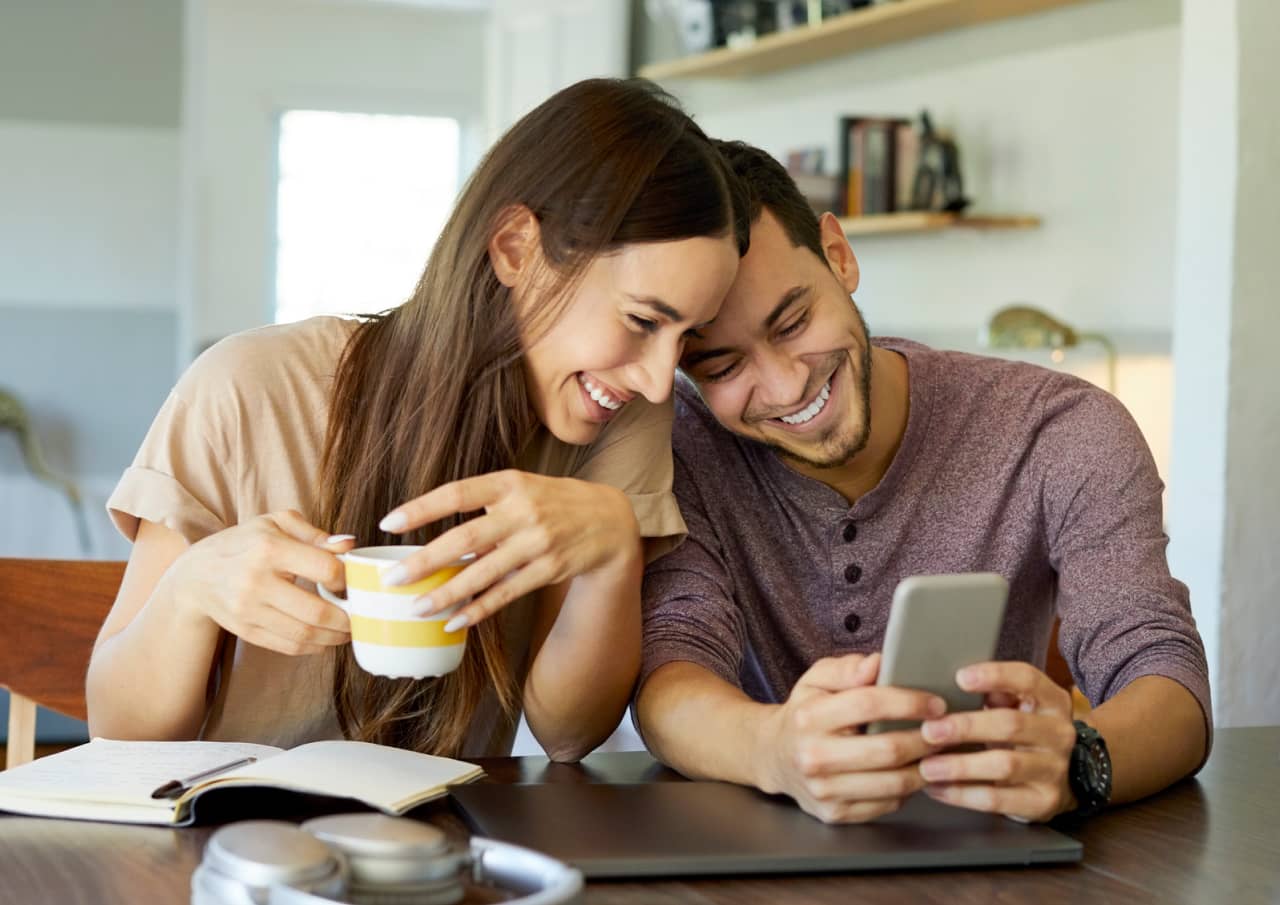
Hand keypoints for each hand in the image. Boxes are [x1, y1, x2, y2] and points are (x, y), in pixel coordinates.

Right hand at [164, 510, 353, 655]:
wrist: (196, 574)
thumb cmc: (245, 543)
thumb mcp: (275, 523)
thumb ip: (314, 534)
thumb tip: (349, 545)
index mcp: (269, 548)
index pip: (324, 568)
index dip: (346, 578)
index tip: (352, 581)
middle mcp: (256, 581)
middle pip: (317, 611)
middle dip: (348, 618)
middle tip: (361, 615)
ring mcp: (249, 610)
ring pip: (305, 634)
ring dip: (335, 637)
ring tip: (348, 630)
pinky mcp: (246, 630)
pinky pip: (289, 646)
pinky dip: (314, 647)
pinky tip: (325, 638)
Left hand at [377, 470, 639, 628]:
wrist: (609, 520)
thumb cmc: (552, 501)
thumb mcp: (520, 487)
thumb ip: (483, 504)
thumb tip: (435, 535)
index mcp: (509, 482)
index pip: (457, 493)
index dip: (421, 509)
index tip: (388, 523)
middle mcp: (523, 511)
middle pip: (465, 539)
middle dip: (425, 561)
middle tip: (392, 579)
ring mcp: (538, 542)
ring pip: (483, 573)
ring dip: (447, 594)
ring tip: (417, 608)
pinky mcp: (549, 569)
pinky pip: (506, 593)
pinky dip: (478, 609)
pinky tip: (454, 620)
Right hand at [757, 653, 946, 823]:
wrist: (773, 756)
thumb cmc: (804, 713)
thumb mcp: (816, 679)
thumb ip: (847, 669)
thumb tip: (878, 664)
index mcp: (810, 717)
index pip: (869, 704)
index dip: (909, 702)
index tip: (936, 703)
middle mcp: (814, 756)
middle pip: (888, 750)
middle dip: (926, 739)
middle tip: (946, 729)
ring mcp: (824, 791)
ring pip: (893, 783)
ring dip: (925, 767)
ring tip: (936, 751)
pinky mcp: (835, 814)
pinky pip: (887, 805)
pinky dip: (908, 789)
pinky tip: (914, 772)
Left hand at [917, 661, 1076, 821]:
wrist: (1061, 780)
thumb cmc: (1024, 733)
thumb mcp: (1017, 707)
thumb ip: (993, 694)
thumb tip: (955, 686)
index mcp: (1051, 700)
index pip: (1027, 679)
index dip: (994, 676)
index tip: (960, 678)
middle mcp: (1059, 733)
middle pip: (1010, 724)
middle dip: (966, 727)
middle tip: (929, 730)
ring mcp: (1054, 770)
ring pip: (1004, 765)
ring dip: (960, 766)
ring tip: (927, 766)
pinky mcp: (1043, 802)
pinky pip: (998, 799)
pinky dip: (962, 794)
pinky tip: (937, 788)